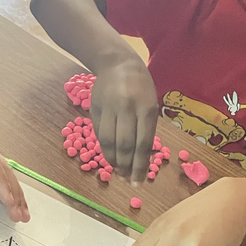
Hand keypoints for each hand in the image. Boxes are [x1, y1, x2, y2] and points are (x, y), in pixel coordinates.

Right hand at [90, 56, 158, 183]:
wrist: (117, 63)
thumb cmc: (140, 86)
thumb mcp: (150, 104)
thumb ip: (146, 129)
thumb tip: (142, 159)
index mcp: (146, 108)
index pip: (143, 143)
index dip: (140, 165)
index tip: (139, 181)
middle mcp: (127, 108)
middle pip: (125, 145)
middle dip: (126, 167)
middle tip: (128, 181)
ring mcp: (109, 107)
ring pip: (108, 141)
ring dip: (113, 160)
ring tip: (118, 172)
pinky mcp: (95, 108)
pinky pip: (99, 133)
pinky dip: (104, 148)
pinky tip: (110, 157)